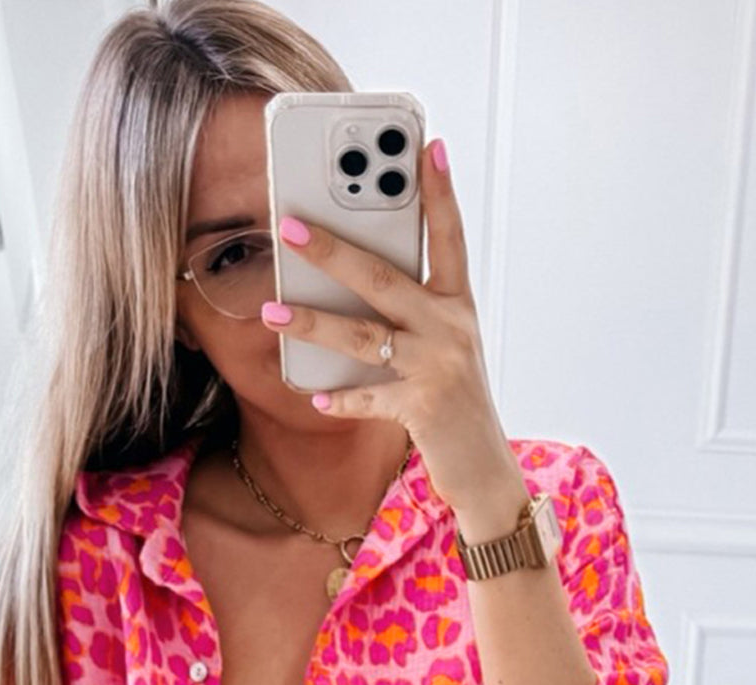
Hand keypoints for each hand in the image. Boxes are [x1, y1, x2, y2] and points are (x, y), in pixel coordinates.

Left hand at [262, 137, 527, 518]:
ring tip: (272, 312)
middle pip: (384, 278)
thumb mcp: (443, 346)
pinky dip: (342, 398)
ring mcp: (437, 368)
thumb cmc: (453, 399)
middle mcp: (451, 329)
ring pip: (364, 337)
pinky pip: (370, 399)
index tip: (428, 146)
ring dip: (314, 324)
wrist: (483, 466)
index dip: (439, 192)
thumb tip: (349, 277)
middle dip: (333, 250)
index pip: (450, 237)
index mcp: (458, 305)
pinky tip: (315, 394)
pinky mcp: (423, 409)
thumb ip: (409, 311)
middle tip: (289, 226)